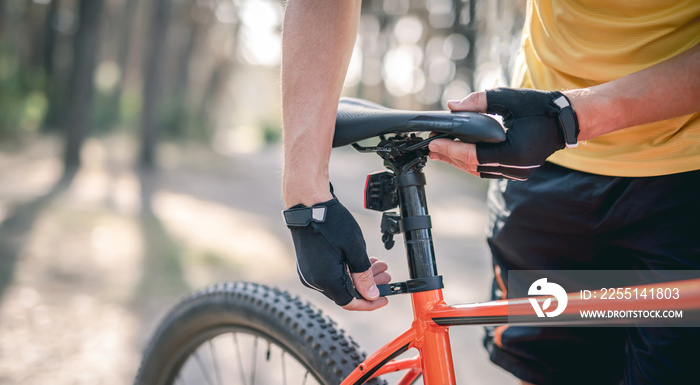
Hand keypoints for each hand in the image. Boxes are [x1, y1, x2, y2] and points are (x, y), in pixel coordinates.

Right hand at [285, 197, 388, 310]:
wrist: (308, 205)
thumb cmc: (331, 223)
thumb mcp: (355, 249)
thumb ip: (363, 275)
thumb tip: (371, 295)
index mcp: (325, 280)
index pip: (350, 302)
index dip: (369, 303)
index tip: (384, 298)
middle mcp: (314, 281)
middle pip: (346, 292)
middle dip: (368, 285)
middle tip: (385, 275)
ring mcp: (309, 273)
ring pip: (340, 283)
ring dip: (359, 276)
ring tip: (378, 265)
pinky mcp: (309, 265)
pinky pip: (331, 275)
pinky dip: (347, 270)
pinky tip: (361, 260)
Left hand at [429, 88, 576, 180]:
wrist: (567, 120)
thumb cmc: (540, 107)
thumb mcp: (507, 98)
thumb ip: (478, 101)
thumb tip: (451, 106)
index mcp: (514, 153)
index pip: (473, 155)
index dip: (450, 149)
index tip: (433, 141)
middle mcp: (516, 168)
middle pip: (473, 166)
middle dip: (450, 156)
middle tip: (430, 148)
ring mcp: (518, 173)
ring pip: (480, 171)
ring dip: (459, 161)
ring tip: (440, 153)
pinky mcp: (518, 172)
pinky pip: (489, 170)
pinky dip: (473, 163)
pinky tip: (459, 156)